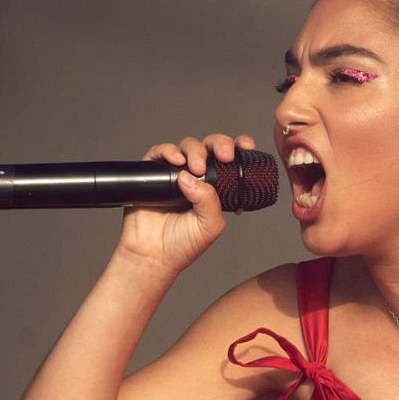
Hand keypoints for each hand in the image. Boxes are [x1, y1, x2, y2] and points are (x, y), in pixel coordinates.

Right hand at [116, 133, 258, 274]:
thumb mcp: (210, 225)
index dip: (238, 147)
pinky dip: (168, 151)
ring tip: (195, 168)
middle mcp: (196, 177)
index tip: (246, 146)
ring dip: (195, 150)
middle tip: (223, 157)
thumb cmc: (182, 244)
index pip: (229, 160)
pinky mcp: (153, 173)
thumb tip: (191, 176)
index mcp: (215, 188)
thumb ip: (210, 200)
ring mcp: (175, 173)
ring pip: (187, 146)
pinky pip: (159, 152)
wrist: (153, 255)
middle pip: (209, 147)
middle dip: (219, 144)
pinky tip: (176, 161)